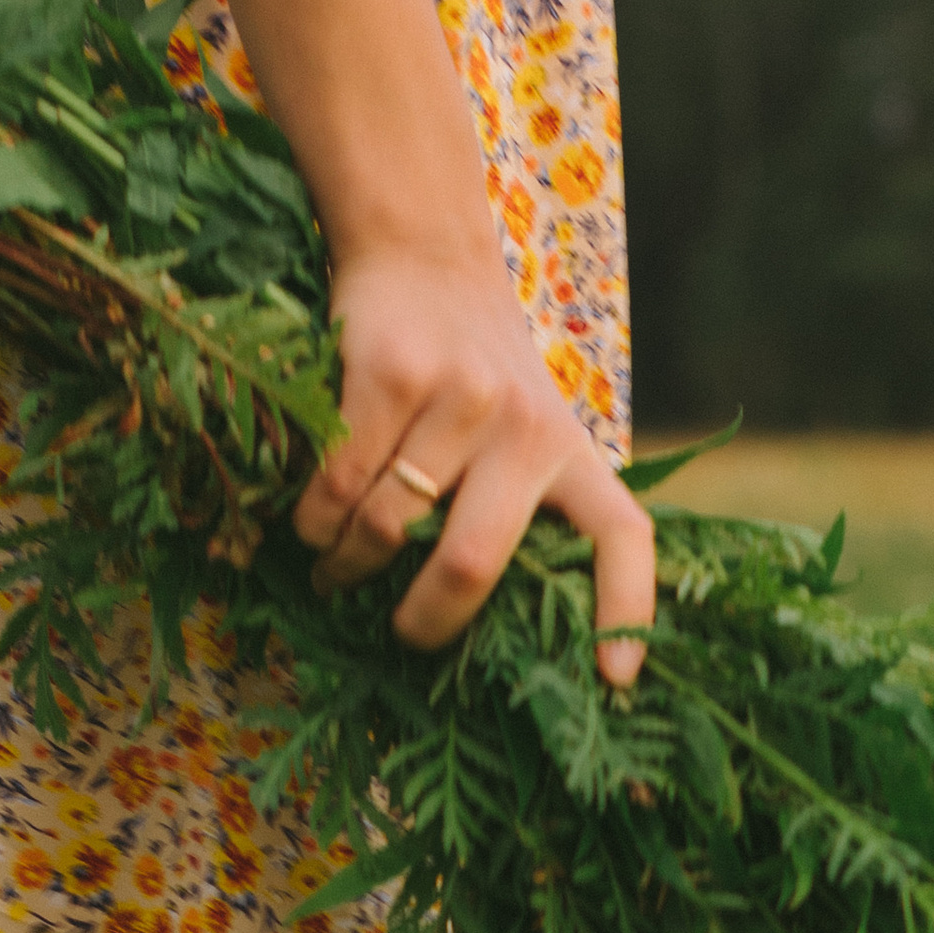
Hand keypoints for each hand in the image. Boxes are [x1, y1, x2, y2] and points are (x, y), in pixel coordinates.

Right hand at [290, 236, 655, 688]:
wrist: (423, 251)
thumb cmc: (471, 370)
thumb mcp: (527, 425)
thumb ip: (521, 500)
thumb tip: (469, 615)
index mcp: (571, 452)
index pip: (622, 537)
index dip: (625, 614)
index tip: (612, 681)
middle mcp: (526, 427)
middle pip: (471, 563)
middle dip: (423, 622)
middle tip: (401, 635)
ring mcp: (460, 399)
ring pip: (383, 529)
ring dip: (342, 566)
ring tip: (331, 568)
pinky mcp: (391, 375)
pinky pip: (336, 487)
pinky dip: (311, 522)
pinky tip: (308, 524)